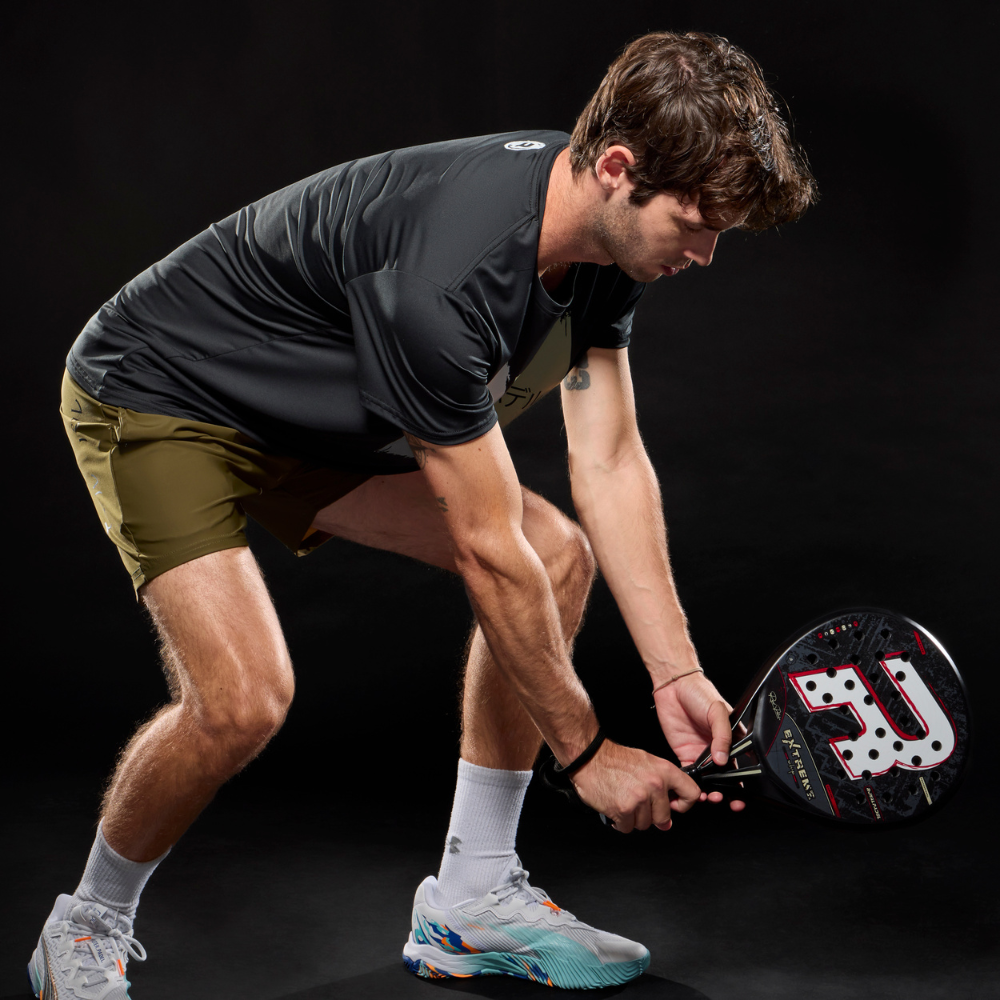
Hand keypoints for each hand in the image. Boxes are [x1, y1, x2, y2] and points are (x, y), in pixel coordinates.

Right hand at [569, 739, 701, 832]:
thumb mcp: (647, 763)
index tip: (674, 806)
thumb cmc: (615, 760)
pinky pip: (627, 828)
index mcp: (664, 771)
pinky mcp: (623, 810)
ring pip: (644, 824)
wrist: (589, 758)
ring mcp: (639, 798)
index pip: (692, 794)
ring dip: (633, 818)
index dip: (683, 805)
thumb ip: (662, 788)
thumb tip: (667, 821)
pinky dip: (620, 822)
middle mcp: (655, 785)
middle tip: (637, 800)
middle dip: (650, 814)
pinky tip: (615, 806)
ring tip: (624, 799)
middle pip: (663, 817)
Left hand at [653, 672, 745, 811]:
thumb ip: (722, 736)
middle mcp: (718, 748)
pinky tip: (691, 788)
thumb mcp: (717, 711)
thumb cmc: (699, 692)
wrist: (673, 686)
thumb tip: (723, 759)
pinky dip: (690, 784)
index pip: (742, 765)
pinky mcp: (684, 753)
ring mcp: (701, 752)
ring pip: (707, 780)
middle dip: (725, 792)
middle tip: (721, 799)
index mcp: (732, 738)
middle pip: (725, 777)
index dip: (743, 783)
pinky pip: (689, 774)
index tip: (741, 796)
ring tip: (706, 796)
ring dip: (708, 791)